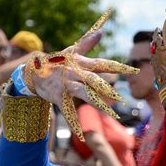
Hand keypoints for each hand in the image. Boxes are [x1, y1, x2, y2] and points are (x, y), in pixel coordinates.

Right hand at [22, 9, 139, 140]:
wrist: (32, 72)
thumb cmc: (57, 62)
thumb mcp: (71, 52)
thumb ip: (87, 43)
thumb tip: (101, 31)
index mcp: (81, 63)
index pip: (102, 64)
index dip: (118, 67)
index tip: (133, 70)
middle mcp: (75, 73)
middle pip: (93, 80)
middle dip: (107, 88)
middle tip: (121, 97)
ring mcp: (66, 85)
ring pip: (84, 94)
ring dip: (97, 104)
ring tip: (111, 114)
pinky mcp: (59, 97)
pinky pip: (68, 111)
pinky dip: (74, 123)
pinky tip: (82, 134)